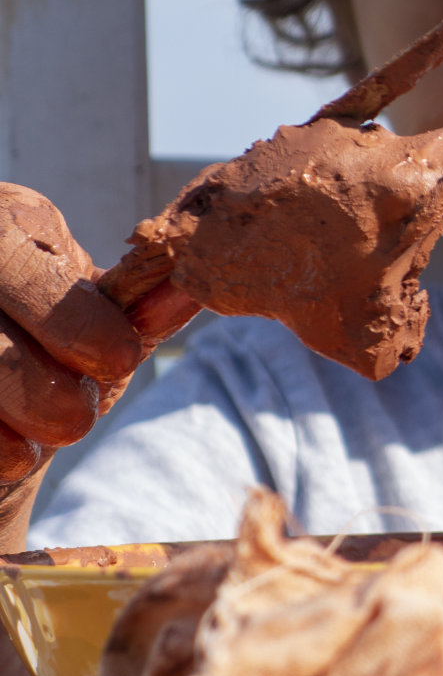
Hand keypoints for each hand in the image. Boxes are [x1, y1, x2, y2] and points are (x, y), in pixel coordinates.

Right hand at [0, 184, 142, 484]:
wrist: (7, 413)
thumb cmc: (58, 353)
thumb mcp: (101, 326)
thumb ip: (138, 313)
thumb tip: (190, 287)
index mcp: (12, 219)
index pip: (22, 258)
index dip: (69, 314)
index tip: (118, 360)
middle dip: (27, 376)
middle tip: (75, 421)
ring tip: (32, 448)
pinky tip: (3, 457)